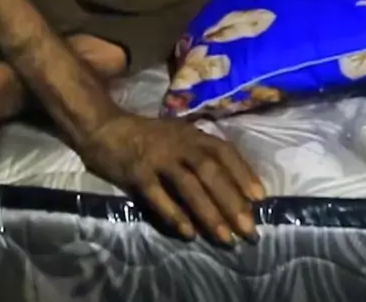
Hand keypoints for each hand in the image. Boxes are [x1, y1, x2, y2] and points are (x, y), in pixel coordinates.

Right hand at [81, 114, 263, 242]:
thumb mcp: (178, 136)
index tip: (260, 198)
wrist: (106, 128)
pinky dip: (174, 214)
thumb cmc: (148, 136)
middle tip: (248, 228)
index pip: (223, 151)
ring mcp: (158, 158)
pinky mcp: (138, 173)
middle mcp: (178, 143)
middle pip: (210, 171)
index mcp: (192, 134)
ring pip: (188, 185)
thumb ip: (200, 154)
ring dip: (209, 212)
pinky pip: (159, 196)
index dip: (243, 173)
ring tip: (225, 237)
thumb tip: (233, 186)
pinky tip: (188, 232)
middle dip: (232, 201)